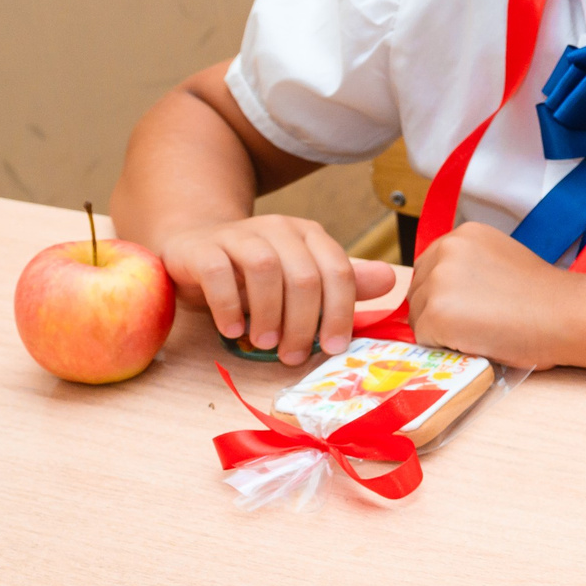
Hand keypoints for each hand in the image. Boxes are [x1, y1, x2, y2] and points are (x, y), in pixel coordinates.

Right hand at [161, 215, 398, 365]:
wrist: (195, 246)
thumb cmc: (254, 272)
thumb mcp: (301, 277)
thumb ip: (341, 283)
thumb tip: (390, 281)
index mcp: (310, 236)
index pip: (338, 271)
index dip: (341, 312)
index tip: (334, 348)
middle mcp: (279, 229)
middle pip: (304, 275)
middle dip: (303, 322)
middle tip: (293, 356)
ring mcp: (239, 234)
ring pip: (265, 269)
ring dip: (269, 313)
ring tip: (265, 344)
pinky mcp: (203, 247)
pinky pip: (219, 272)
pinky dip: (228, 304)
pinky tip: (233, 330)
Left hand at [406, 222, 573, 367]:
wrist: (563, 314)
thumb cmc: (543, 297)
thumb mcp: (500, 261)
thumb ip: (468, 268)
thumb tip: (447, 294)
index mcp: (463, 234)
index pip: (429, 269)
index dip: (448, 294)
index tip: (476, 305)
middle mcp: (445, 250)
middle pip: (418, 292)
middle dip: (440, 311)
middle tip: (481, 321)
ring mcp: (437, 281)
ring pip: (419, 318)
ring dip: (443, 330)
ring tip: (483, 330)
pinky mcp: (435, 314)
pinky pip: (425, 340)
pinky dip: (446, 347)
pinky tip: (478, 340)